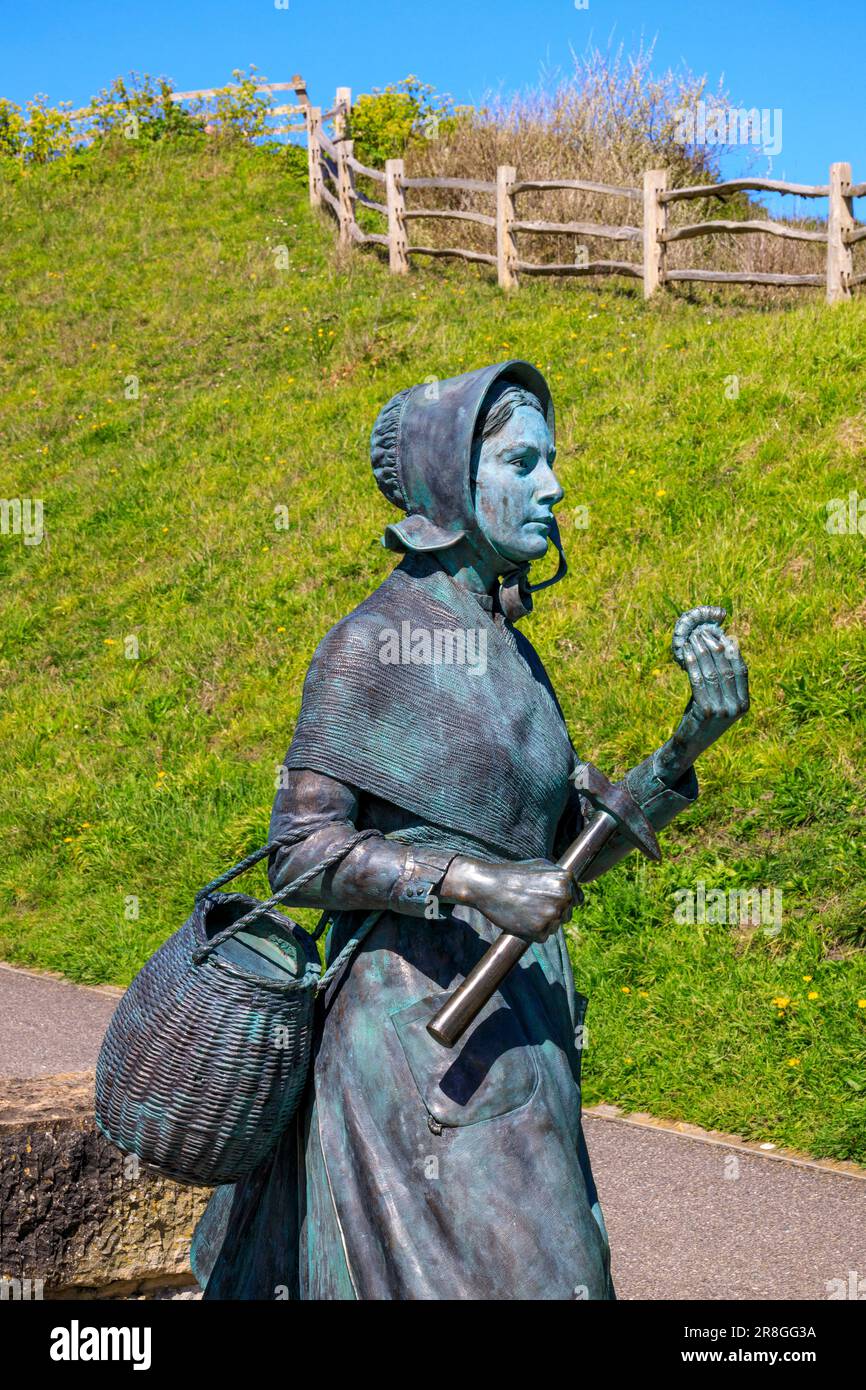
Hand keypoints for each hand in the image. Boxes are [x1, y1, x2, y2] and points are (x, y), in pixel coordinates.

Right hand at [440, 856, 581, 942]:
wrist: (488, 886)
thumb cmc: (514, 874)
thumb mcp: (542, 865)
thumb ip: (561, 876)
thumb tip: (576, 888)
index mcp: (565, 880)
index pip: (578, 899)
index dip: (563, 901)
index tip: (547, 899)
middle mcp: (563, 897)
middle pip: (567, 915)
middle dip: (553, 912)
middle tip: (532, 904)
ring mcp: (552, 915)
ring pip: (556, 927)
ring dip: (543, 923)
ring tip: (525, 909)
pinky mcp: (540, 931)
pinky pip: (544, 936)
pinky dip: (533, 932)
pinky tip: (521, 919)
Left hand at [661, 606, 749, 773]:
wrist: (690, 744)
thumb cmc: (703, 717)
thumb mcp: (719, 699)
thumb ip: (723, 679)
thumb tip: (722, 646)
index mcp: (745, 704)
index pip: (741, 670)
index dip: (731, 650)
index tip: (721, 635)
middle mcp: (736, 707)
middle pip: (726, 670)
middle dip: (714, 648)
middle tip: (703, 633)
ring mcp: (722, 711)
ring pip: (712, 674)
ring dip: (701, 654)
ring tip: (693, 640)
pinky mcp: (706, 712)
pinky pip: (698, 683)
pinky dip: (692, 666)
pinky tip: (686, 654)